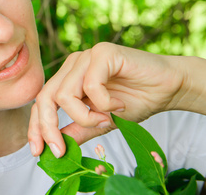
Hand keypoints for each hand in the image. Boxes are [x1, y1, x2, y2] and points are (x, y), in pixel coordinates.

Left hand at [28, 42, 185, 157]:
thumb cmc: (136, 100)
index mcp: (69, 77)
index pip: (42, 101)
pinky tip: (119, 104)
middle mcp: (73, 65)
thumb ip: (78, 130)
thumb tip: (55, 146)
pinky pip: (90, 86)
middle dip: (49, 127)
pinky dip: (104, 103)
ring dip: (84, 116)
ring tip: (106, 119)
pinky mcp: (102, 53)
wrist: (169, 87)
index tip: (38, 152)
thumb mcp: (101, 122)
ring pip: (65, 94)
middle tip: (60, 149)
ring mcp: (86, 56)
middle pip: (46, 97)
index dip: (36, 127)